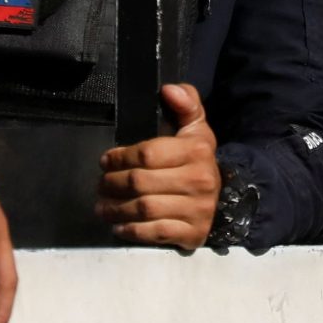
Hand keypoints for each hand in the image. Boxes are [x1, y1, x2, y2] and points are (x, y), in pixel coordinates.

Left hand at [96, 83, 220, 250]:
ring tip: (102, 207)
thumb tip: (169, 89)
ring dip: (116, 209)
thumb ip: (185, 103)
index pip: (147, 153)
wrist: (221, 197)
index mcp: (197, 150)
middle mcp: (200, 180)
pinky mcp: (193, 233)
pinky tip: (119, 227)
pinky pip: (155, 233)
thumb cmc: (196, 159)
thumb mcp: (194, 127)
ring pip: (145, 209)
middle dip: (112, 184)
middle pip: (141, 182)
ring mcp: (198, 209)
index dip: (120, 157)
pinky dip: (132, 231)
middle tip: (100, 185)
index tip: (104, 161)